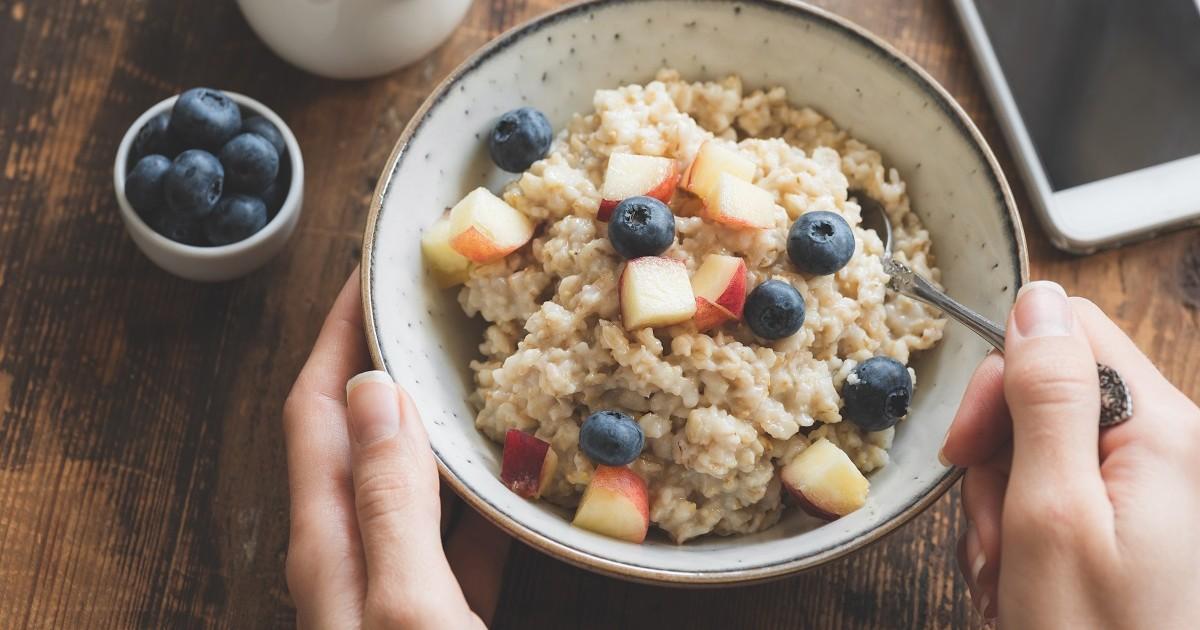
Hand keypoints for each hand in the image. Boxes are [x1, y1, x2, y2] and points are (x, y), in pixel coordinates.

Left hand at [282, 269, 509, 628]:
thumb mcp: (408, 604)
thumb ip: (391, 503)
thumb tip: (376, 389)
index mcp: (329, 543)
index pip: (317, 409)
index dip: (340, 333)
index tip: (372, 272)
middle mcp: (351, 557)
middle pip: (361, 435)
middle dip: (391, 363)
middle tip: (439, 306)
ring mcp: (392, 587)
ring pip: (413, 481)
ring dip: (440, 422)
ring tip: (486, 369)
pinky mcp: (437, 613)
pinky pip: (459, 536)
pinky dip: (484, 496)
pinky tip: (520, 475)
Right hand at [941, 281, 1199, 627]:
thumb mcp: (1053, 514)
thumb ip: (1047, 398)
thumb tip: (1035, 299)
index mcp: (1160, 430)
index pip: (1066, 334)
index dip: (1004, 380)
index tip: (970, 446)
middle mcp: (1158, 448)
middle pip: (1042, 395)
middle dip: (995, 461)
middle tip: (998, 534)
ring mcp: (1138, 489)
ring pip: (1029, 451)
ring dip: (997, 511)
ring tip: (1010, 575)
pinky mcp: (1117, 523)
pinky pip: (1039, 497)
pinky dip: (1012, 538)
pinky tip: (1018, 585)